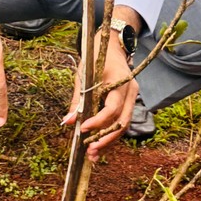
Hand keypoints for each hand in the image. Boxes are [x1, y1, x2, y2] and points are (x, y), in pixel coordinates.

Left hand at [65, 31, 137, 160]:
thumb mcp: (84, 75)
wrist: (112, 45)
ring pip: (124, 125)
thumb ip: (78, 99)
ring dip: (109, 141)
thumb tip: (68, 122)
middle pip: (122, 121)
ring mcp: (133, 97)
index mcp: (120, 80)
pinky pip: (122, 121)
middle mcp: (131, 90)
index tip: (82, 129)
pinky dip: (111, 134)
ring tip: (93, 155)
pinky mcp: (129, 102)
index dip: (98, 121)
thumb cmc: (96, 57)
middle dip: (106, 139)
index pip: (112, 107)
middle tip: (90, 151)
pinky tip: (99, 145)